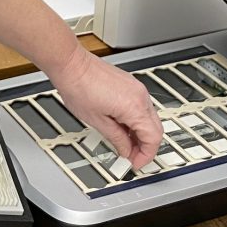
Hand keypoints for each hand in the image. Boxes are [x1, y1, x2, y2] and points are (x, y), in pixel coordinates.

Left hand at [51, 47, 163, 168]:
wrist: (71, 64)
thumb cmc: (78, 87)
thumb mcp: (97, 122)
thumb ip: (116, 139)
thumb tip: (125, 150)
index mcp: (134, 107)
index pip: (153, 138)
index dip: (146, 156)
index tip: (135, 163)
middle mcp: (140, 96)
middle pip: (155, 128)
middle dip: (145, 146)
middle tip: (131, 157)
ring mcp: (136, 88)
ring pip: (149, 117)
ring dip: (140, 133)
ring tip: (124, 143)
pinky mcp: (130, 83)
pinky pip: (141, 106)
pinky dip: (136, 120)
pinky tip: (122, 126)